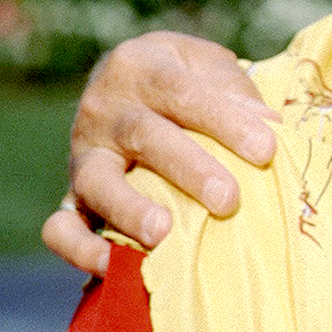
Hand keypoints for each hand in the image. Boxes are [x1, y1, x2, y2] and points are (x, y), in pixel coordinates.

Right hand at [41, 32, 279, 273]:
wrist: (131, 82)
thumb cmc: (187, 77)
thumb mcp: (209, 65)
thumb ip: (236, 92)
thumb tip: (269, 128)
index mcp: (140, 66)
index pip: (181, 92)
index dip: (224, 121)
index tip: (266, 150)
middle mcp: (103, 107)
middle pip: (143, 135)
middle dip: (189, 169)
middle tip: (228, 199)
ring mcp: (83, 152)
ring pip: (96, 181)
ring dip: (129, 210)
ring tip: (163, 235)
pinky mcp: (73, 194)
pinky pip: (61, 226)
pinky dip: (81, 249)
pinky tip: (115, 265)